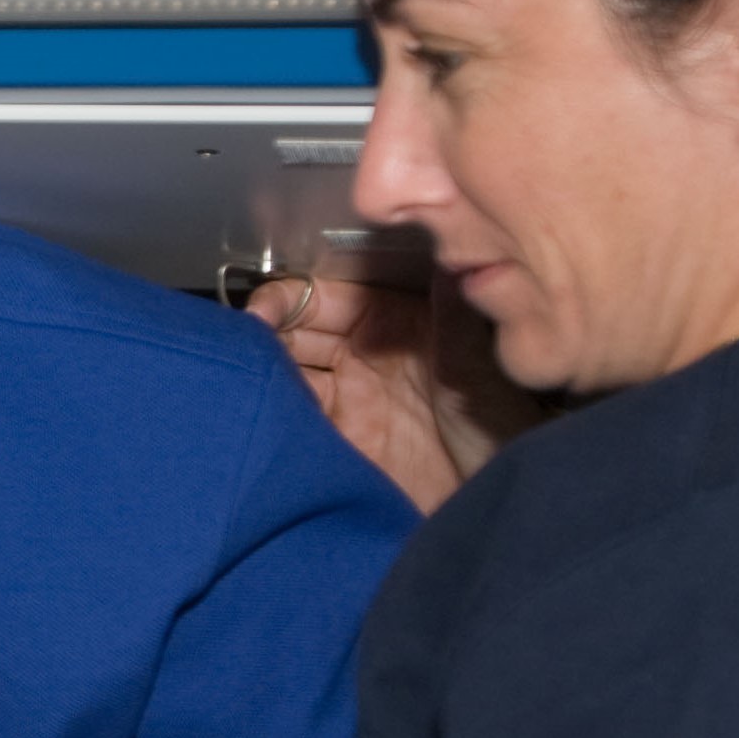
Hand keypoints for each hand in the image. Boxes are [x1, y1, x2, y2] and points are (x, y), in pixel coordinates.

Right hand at [246, 274, 537, 515]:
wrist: (494, 502)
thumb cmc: (499, 427)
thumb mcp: (474, 355)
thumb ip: (449, 301)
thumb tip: (440, 235)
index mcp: (393, 323)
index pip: (325, 296)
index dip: (289, 299)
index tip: (264, 311)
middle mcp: (364, 358)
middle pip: (294, 333)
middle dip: (264, 334)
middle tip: (239, 346)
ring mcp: (347, 404)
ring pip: (284, 375)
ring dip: (260, 374)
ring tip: (241, 380)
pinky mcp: (334, 446)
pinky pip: (289, 422)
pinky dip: (268, 416)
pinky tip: (255, 416)